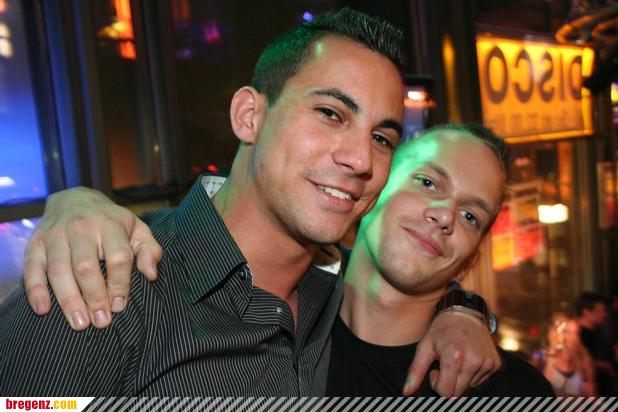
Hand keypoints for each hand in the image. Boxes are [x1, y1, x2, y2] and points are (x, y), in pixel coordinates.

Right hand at [23, 187, 161, 329]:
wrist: (75, 199)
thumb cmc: (111, 222)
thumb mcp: (137, 229)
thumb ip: (149, 250)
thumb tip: (150, 275)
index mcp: (110, 225)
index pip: (117, 257)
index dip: (119, 284)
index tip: (119, 306)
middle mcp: (81, 228)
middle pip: (86, 267)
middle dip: (94, 297)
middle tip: (101, 322)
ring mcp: (55, 235)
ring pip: (59, 270)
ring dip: (68, 300)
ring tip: (79, 323)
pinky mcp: (35, 243)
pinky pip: (32, 268)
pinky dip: (35, 290)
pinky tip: (43, 310)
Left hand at [402, 311, 500, 396]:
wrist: (465, 312)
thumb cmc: (442, 329)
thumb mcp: (425, 346)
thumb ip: (416, 371)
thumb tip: (407, 392)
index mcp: (454, 357)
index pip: (445, 392)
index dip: (437, 384)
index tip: (435, 369)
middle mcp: (473, 361)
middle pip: (457, 393)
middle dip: (448, 383)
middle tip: (445, 364)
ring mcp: (487, 363)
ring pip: (469, 388)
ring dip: (460, 378)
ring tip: (456, 358)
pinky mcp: (495, 363)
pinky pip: (480, 381)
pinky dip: (471, 374)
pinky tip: (467, 358)